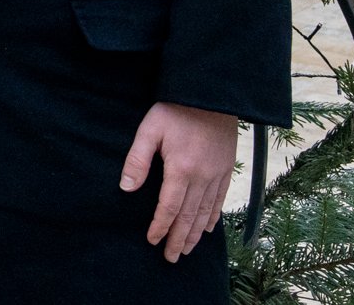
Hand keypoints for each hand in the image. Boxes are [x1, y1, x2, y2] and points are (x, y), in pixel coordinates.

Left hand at [122, 101, 237, 262]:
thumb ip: (137, 160)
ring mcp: (217, 174)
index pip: (169, 207)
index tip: (152, 240)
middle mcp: (201, 177)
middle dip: (179, 239)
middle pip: (188, 216)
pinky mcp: (226, 169)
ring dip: (195, 233)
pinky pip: (220, 200)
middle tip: (171, 257)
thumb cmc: (175, 110)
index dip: (160, 226)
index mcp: (180, 169)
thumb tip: (127, 188)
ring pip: (205, 212)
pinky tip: (208, 228)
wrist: (212, 95)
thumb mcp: (150, 130)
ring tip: (187, 249)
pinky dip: (213, 217)